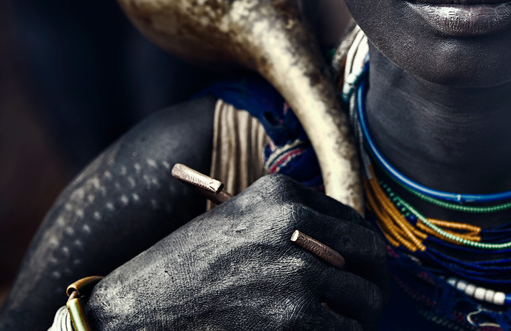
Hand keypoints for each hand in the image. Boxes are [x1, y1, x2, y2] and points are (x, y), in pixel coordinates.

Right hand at [85, 173, 388, 329]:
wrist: (136, 312)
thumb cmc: (184, 271)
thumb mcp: (237, 221)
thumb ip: (289, 221)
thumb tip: (348, 243)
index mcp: (281, 194)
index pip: (353, 221)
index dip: (361, 251)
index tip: (359, 271)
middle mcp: (294, 224)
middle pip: (372, 254)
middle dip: (374, 281)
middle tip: (368, 303)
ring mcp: (296, 270)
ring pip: (367, 297)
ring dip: (363, 317)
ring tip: (352, 326)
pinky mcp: (294, 316)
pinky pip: (347, 330)